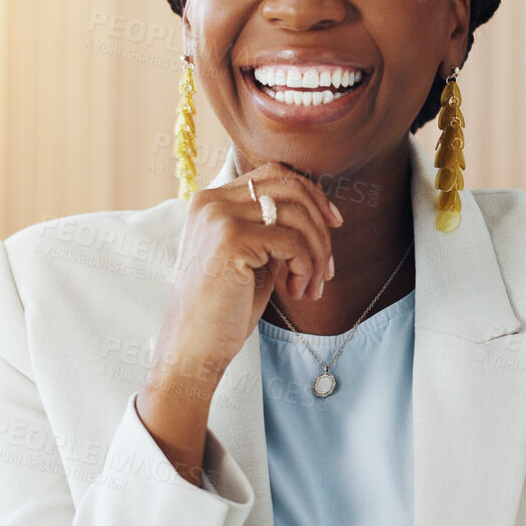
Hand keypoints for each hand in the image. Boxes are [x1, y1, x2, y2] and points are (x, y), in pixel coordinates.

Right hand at [137, 161, 342, 459]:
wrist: (192, 351)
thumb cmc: (224, 311)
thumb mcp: (253, 258)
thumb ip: (273, 228)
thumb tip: (320, 210)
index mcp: (211, 200)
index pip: (275, 174)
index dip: (311, 194)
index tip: (333, 225)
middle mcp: (211, 201)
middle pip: (290, 186)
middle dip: (320, 225)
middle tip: (327, 267)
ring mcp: (219, 217)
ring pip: (297, 213)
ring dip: (317, 252)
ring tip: (312, 286)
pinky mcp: (232, 239)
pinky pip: (292, 241)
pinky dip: (306, 266)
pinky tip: (297, 290)